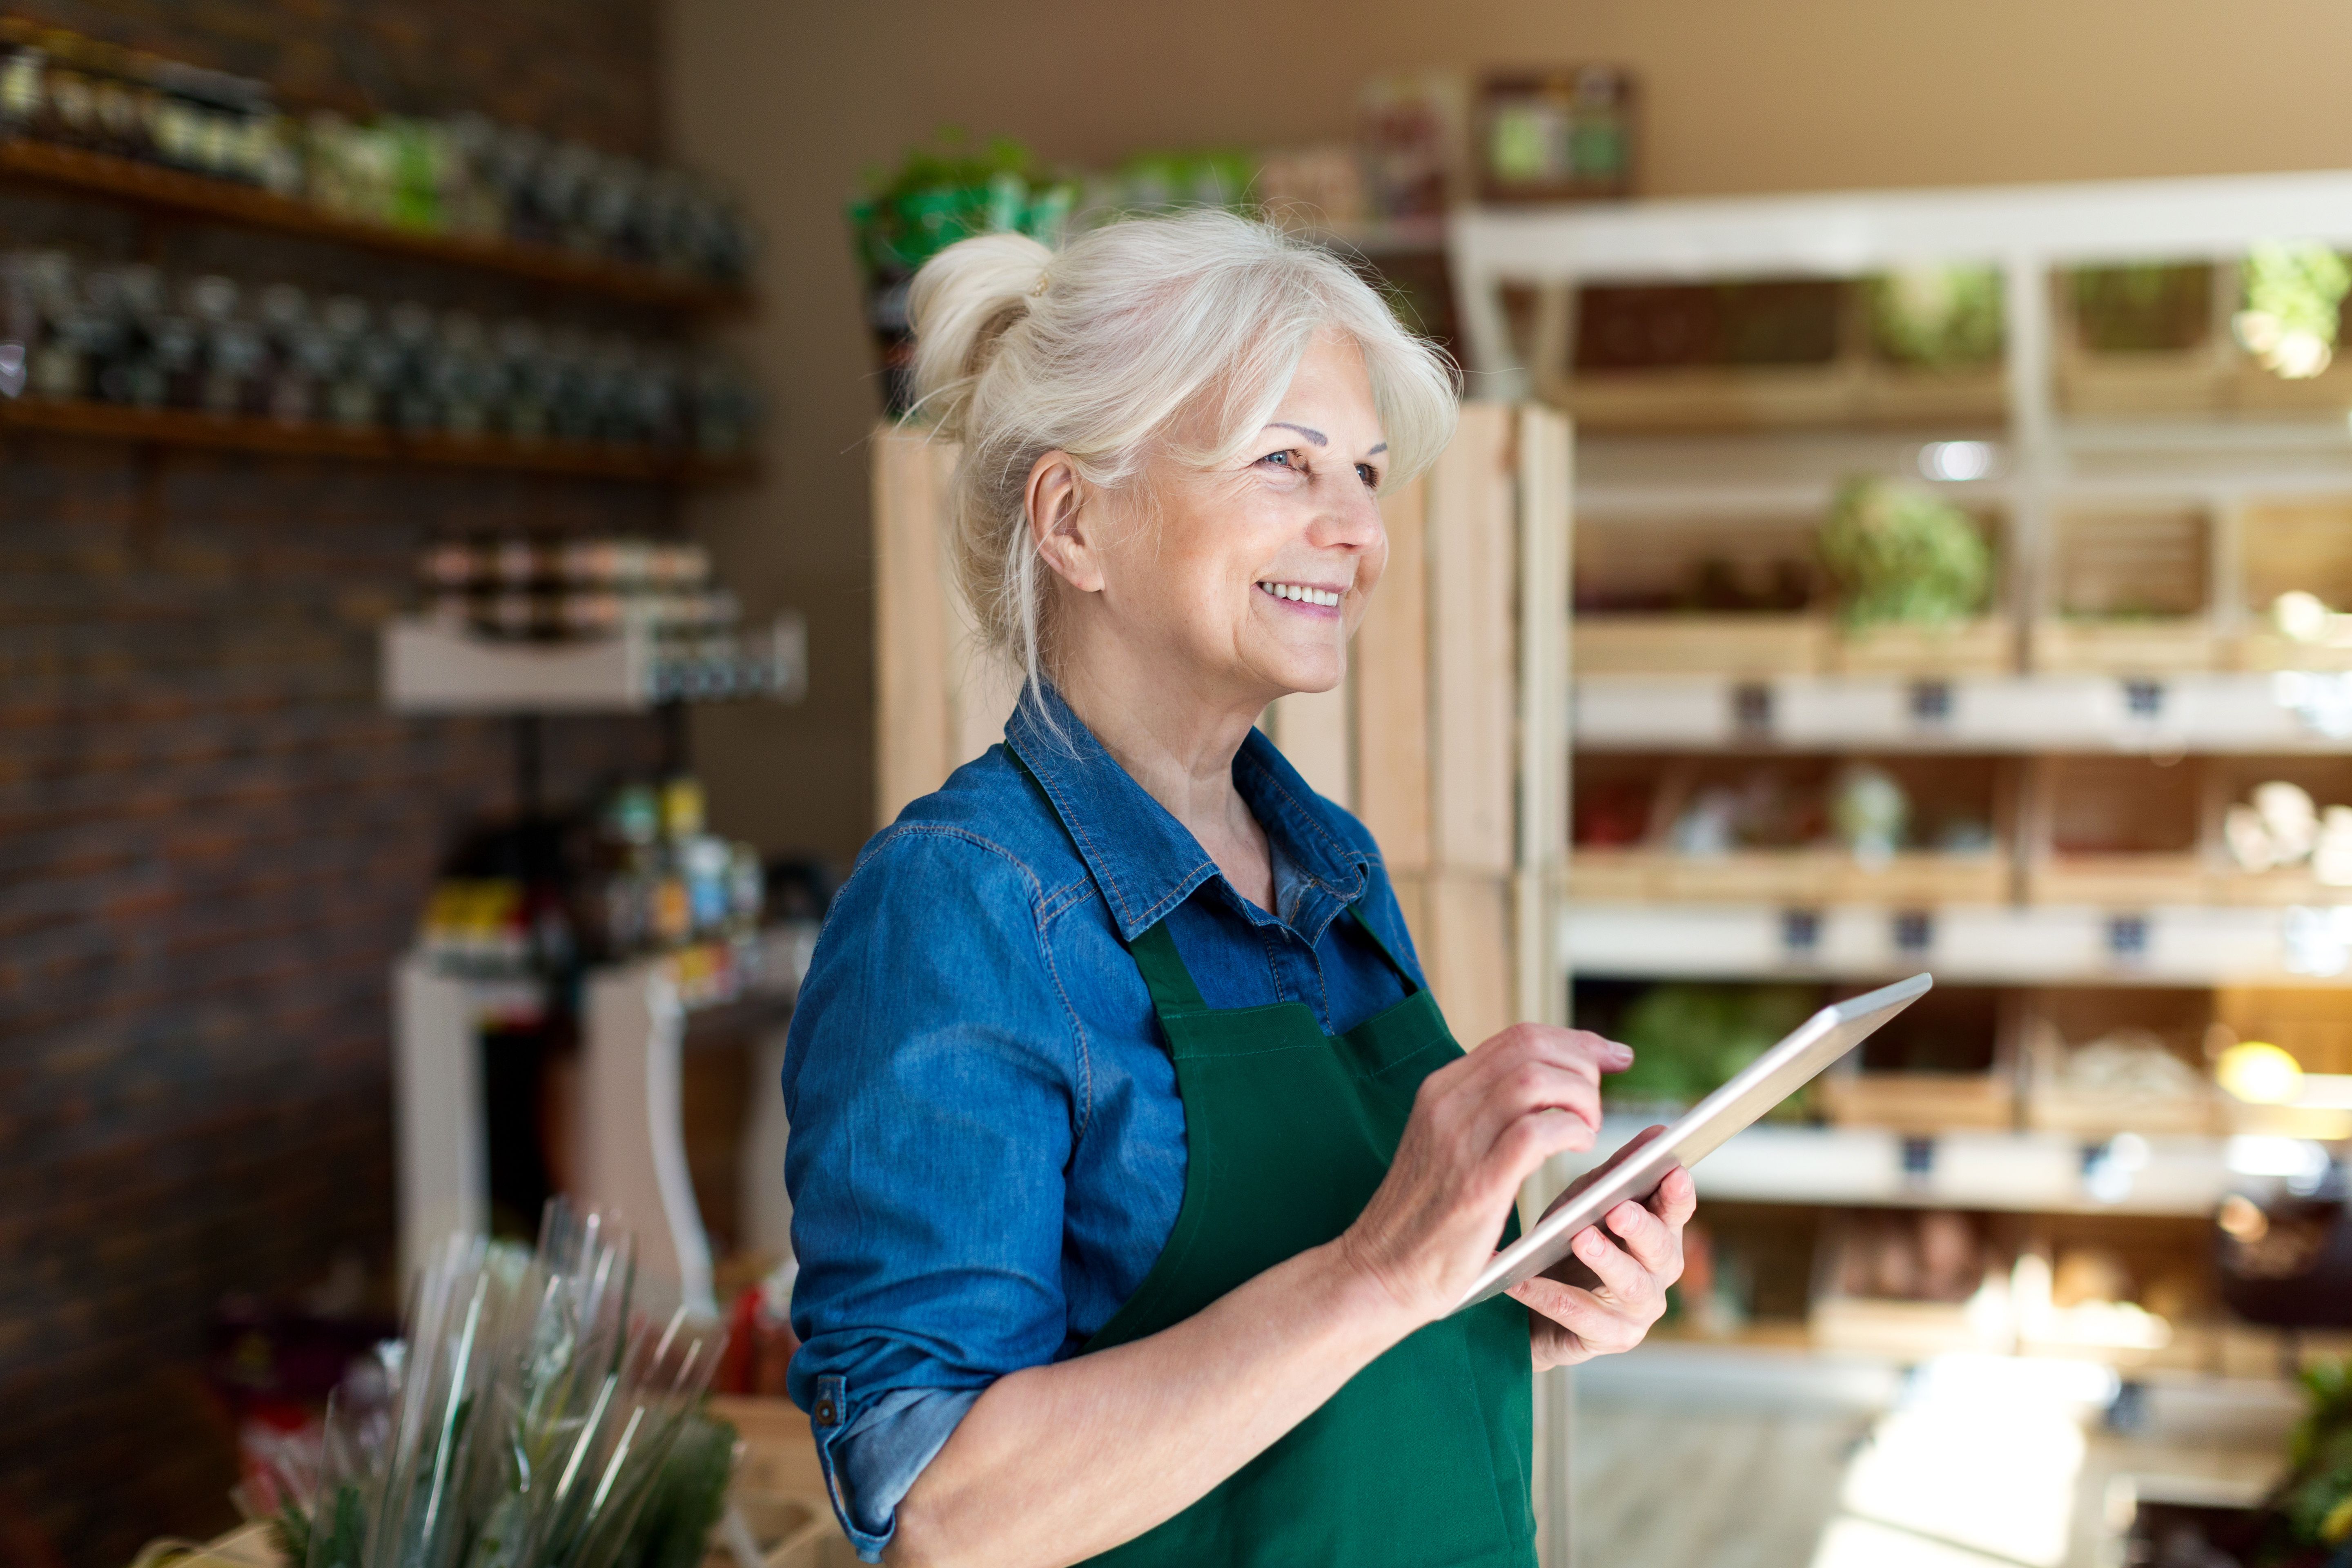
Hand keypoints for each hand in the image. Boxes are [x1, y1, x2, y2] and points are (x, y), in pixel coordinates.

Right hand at [1338, 1025, 1630, 1323]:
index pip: (1519, 1038)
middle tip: (1599, 1106)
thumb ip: (1484, 1112)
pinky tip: (1577, 1148)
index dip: (1577, 1041)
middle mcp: (1446, 1102)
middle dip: (1585, 1066)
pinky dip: (1570, 1132)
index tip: (1614, 1056)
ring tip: (1587, 1131)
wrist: (1379, 1269)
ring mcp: (1458, 1138)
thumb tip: (1547, 1087)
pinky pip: (1538, 1131)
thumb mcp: (1444, 1144)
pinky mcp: (1477, 1182)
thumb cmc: (1423, 1216)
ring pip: (1537, 1080)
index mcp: (1440, 1089)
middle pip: (1533, 1049)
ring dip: (1580, 1099)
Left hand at [1508, 1124, 1696, 1369]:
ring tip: (1579, 1239)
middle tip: (1618, 1210)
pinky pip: (1580, 1317)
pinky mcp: (1609, 1338)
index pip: (1677, 1210)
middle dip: (1640, 1228)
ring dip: (1605, 1261)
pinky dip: (1548, 1295)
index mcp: (1659, 1233)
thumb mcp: (1588, 1201)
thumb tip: (1656, 1134)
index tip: (1673, 1173)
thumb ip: (1620, 1172)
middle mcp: (1658, 1273)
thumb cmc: (1568, 1243)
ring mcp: (1638, 1311)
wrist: (1534, 1303)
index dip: (1678, 1194)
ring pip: (1629, 1285)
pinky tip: (1522, 1280)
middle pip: (1660, 1249)